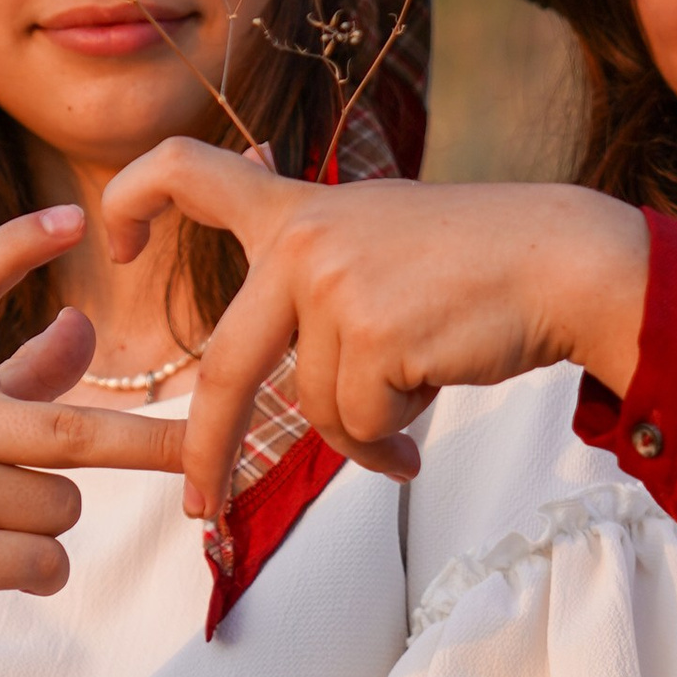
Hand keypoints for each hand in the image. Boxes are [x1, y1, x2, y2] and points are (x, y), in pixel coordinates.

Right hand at [0, 205, 181, 664]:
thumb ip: (18, 379)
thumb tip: (81, 325)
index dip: (15, 247)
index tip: (71, 215)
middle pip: (73, 430)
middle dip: (150, 446)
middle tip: (204, 451)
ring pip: (62, 508)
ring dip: (48, 532)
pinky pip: (47, 563)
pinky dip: (41, 578)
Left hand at [99, 142, 651, 523]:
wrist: (564, 262)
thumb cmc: (482, 266)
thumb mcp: (382, 245)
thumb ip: (322, 287)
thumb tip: (297, 394)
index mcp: (298, 210)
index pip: (189, 172)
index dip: (134, 200)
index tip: (113, 239)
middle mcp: (303, 242)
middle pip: (225, 367)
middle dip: (206, 449)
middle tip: (199, 504)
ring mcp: (334, 288)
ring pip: (317, 411)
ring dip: (363, 435)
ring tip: (411, 413)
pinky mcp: (373, 335)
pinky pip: (361, 426)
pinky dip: (391, 441)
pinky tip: (429, 406)